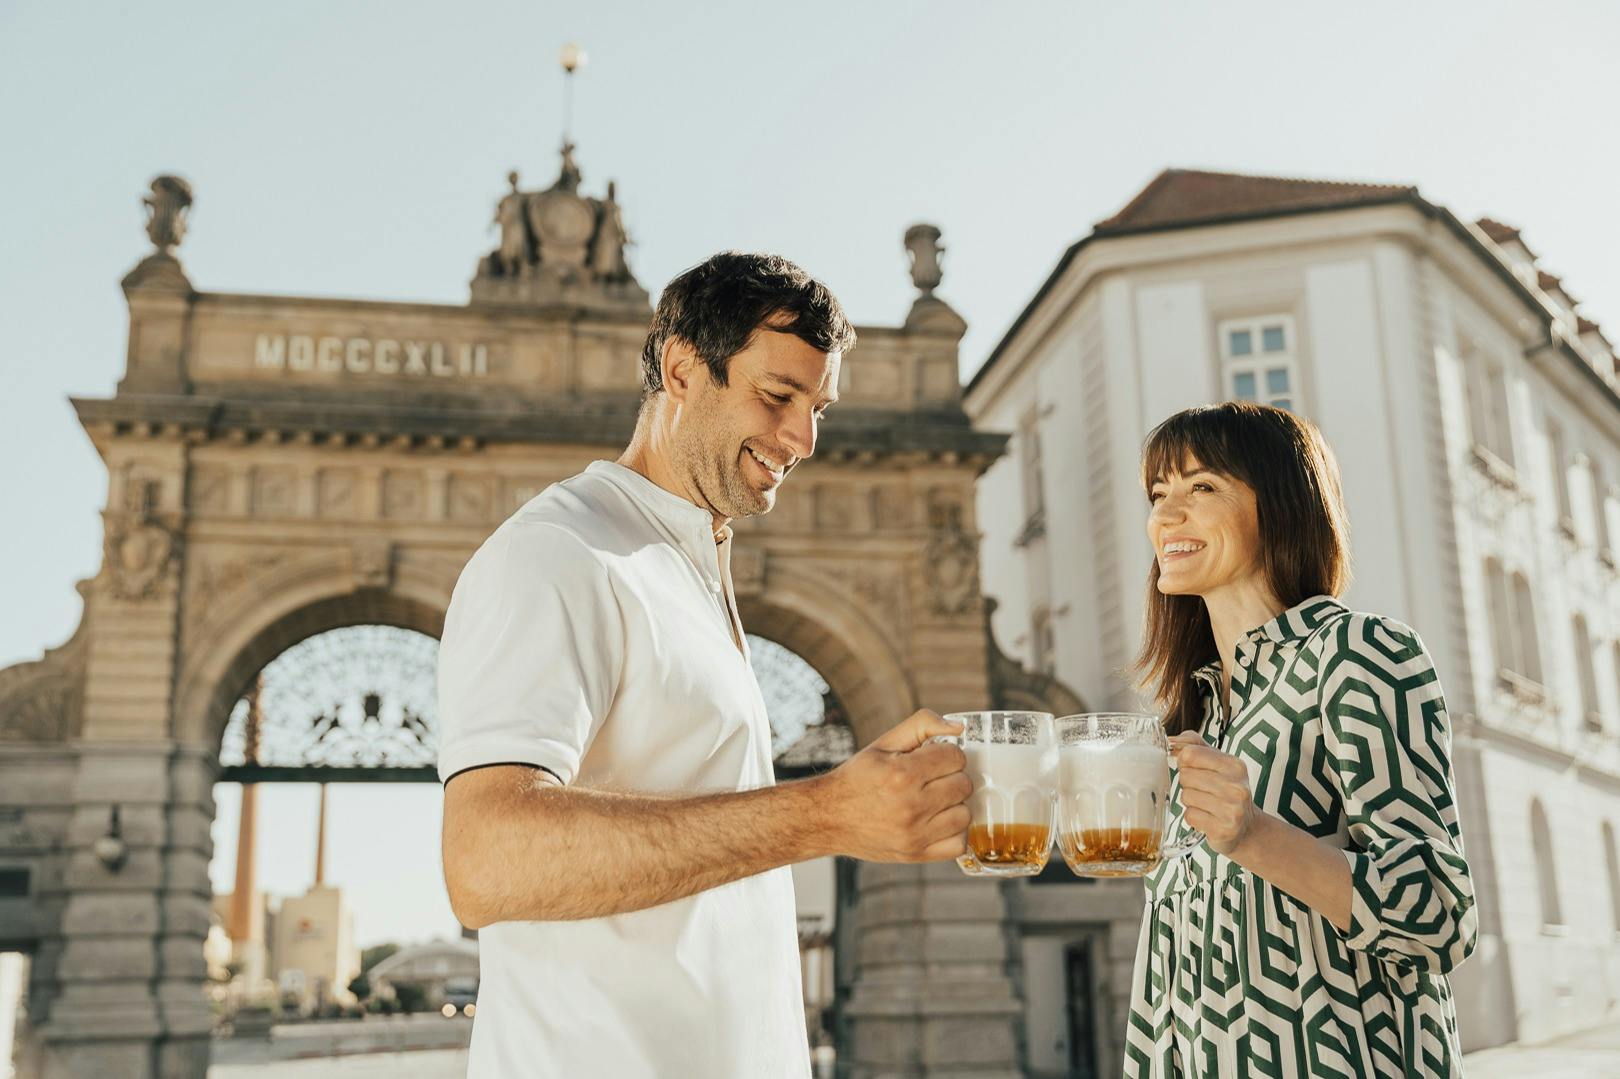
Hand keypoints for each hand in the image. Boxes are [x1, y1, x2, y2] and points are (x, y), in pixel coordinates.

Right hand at [812, 709, 970, 862]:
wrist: (828, 817)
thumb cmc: (858, 778)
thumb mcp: (884, 743)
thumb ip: (922, 725)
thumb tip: (958, 728)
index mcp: (902, 774)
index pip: (956, 757)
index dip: (946, 754)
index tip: (932, 759)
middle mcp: (910, 806)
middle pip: (963, 785)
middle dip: (951, 777)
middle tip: (931, 779)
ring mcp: (914, 834)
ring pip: (965, 814)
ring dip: (954, 805)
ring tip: (934, 800)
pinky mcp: (916, 854)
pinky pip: (958, 844)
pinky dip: (953, 832)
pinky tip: (937, 821)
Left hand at [1169, 731, 1258, 856]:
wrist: (1247, 827)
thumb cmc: (1227, 790)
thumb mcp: (1218, 763)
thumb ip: (1195, 745)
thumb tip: (1170, 740)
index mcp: (1235, 766)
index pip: (1190, 754)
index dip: (1185, 761)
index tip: (1193, 768)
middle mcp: (1237, 787)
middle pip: (1186, 776)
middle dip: (1188, 783)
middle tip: (1203, 790)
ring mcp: (1232, 810)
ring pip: (1186, 796)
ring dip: (1190, 801)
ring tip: (1206, 804)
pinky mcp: (1223, 830)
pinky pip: (1190, 816)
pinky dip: (1193, 817)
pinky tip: (1207, 817)